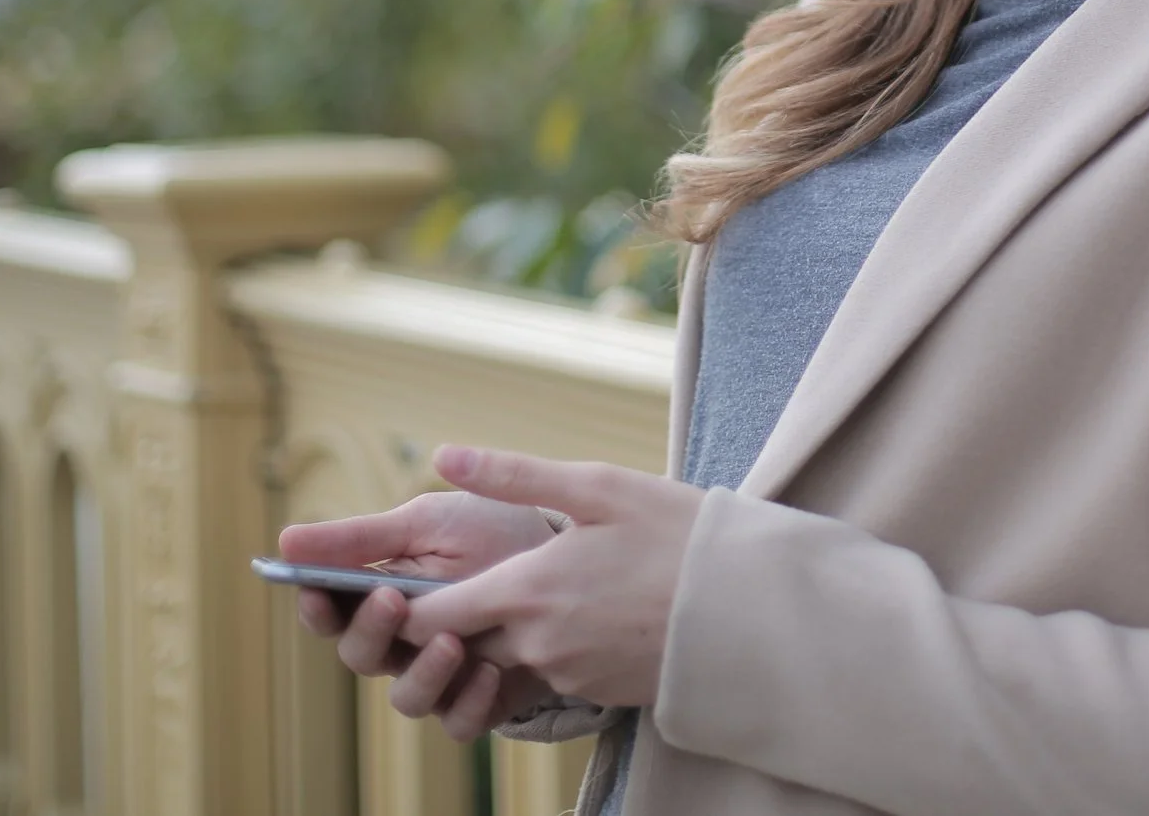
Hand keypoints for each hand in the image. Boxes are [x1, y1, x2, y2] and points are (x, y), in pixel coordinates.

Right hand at [279, 489, 559, 737]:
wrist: (570, 552)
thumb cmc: (491, 530)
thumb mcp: (428, 522)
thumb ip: (361, 537)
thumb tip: (284, 540)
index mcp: (381, 593)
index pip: (331, 614)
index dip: (317, 608)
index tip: (314, 590)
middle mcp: (405, 641)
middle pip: (361, 658)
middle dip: (371, 631)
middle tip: (392, 600)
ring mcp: (444, 673)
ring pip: (408, 699)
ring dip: (423, 673)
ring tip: (451, 639)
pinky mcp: (485, 698)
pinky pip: (461, 722)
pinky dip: (469, 701)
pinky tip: (489, 669)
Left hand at [401, 446, 707, 710]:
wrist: (750, 607)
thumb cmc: (677, 534)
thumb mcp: (598, 486)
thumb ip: (514, 474)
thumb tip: (443, 455)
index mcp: (526, 590)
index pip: (428, 616)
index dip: (403, 605)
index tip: (398, 583)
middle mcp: (536, 644)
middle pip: (462, 641)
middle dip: (453, 618)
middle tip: (480, 571)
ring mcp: (567, 675)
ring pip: (509, 654)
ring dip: (512, 626)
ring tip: (556, 580)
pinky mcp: (597, 692)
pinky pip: (553, 669)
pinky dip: (557, 641)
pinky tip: (594, 606)